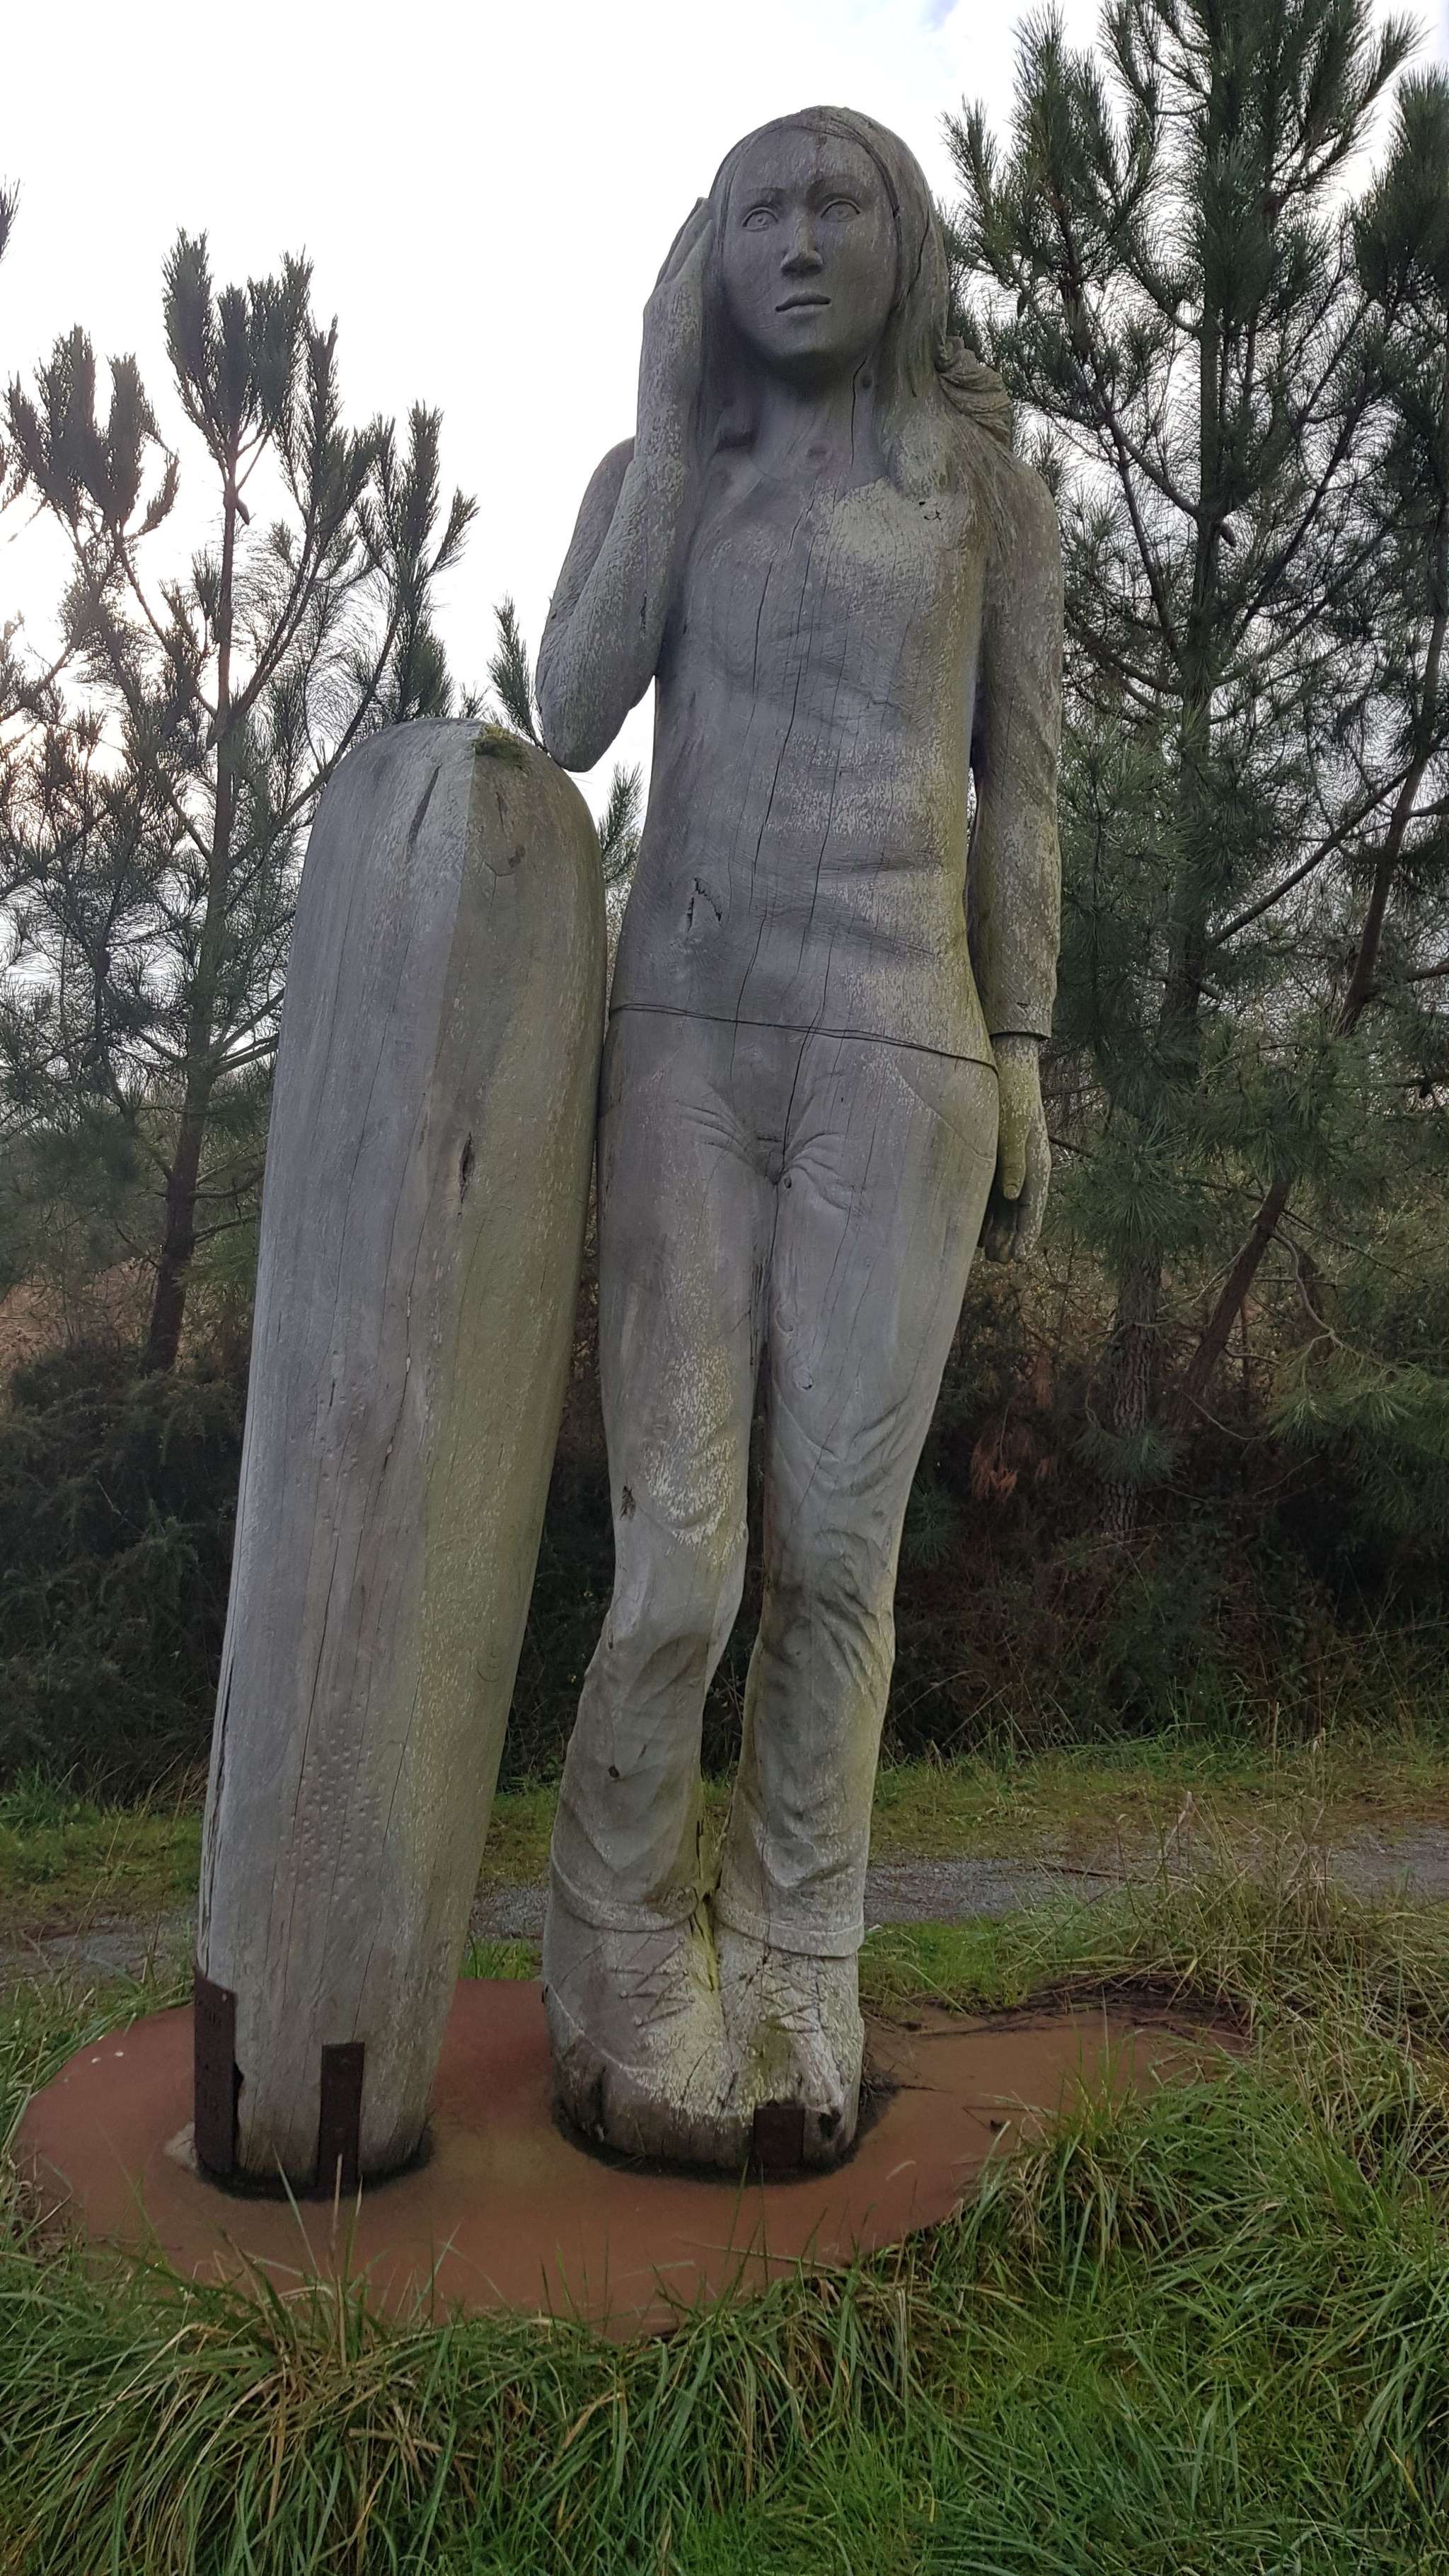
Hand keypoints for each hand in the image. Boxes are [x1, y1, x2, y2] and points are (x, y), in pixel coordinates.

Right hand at [637, 201, 712, 459]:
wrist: (667, 428)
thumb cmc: (687, 418)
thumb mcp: (701, 382)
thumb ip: (713, 363)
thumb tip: (739, 368)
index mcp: (664, 326)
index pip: (674, 281)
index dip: (687, 257)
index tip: (701, 235)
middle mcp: (657, 310)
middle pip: (672, 260)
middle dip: (686, 232)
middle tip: (701, 204)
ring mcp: (661, 306)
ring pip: (677, 255)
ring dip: (691, 227)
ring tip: (705, 203)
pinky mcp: (672, 306)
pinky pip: (687, 265)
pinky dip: (696, 241)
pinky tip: (710, 221)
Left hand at [982, 1035, 1049, 1262]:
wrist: (1005, 1068)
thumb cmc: (1011, 1097)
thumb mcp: (1012, 1129)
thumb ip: (1013, 1162)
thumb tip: (1014, 1196)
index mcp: (1037, 1166)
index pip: (1034, 1209)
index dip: (1027, 1235)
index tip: (1019, 1258)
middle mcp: (1027, 1171)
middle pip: (1020, 1214)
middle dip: (1012, 1239)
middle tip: (1000, 1262)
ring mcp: (1012, 1167)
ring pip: (1007, 1208)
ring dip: (999, 1230)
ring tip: (989, 1254)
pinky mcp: (997, 1161)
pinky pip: (994, 1195)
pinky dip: (988, 1214)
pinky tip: (976, 1230)